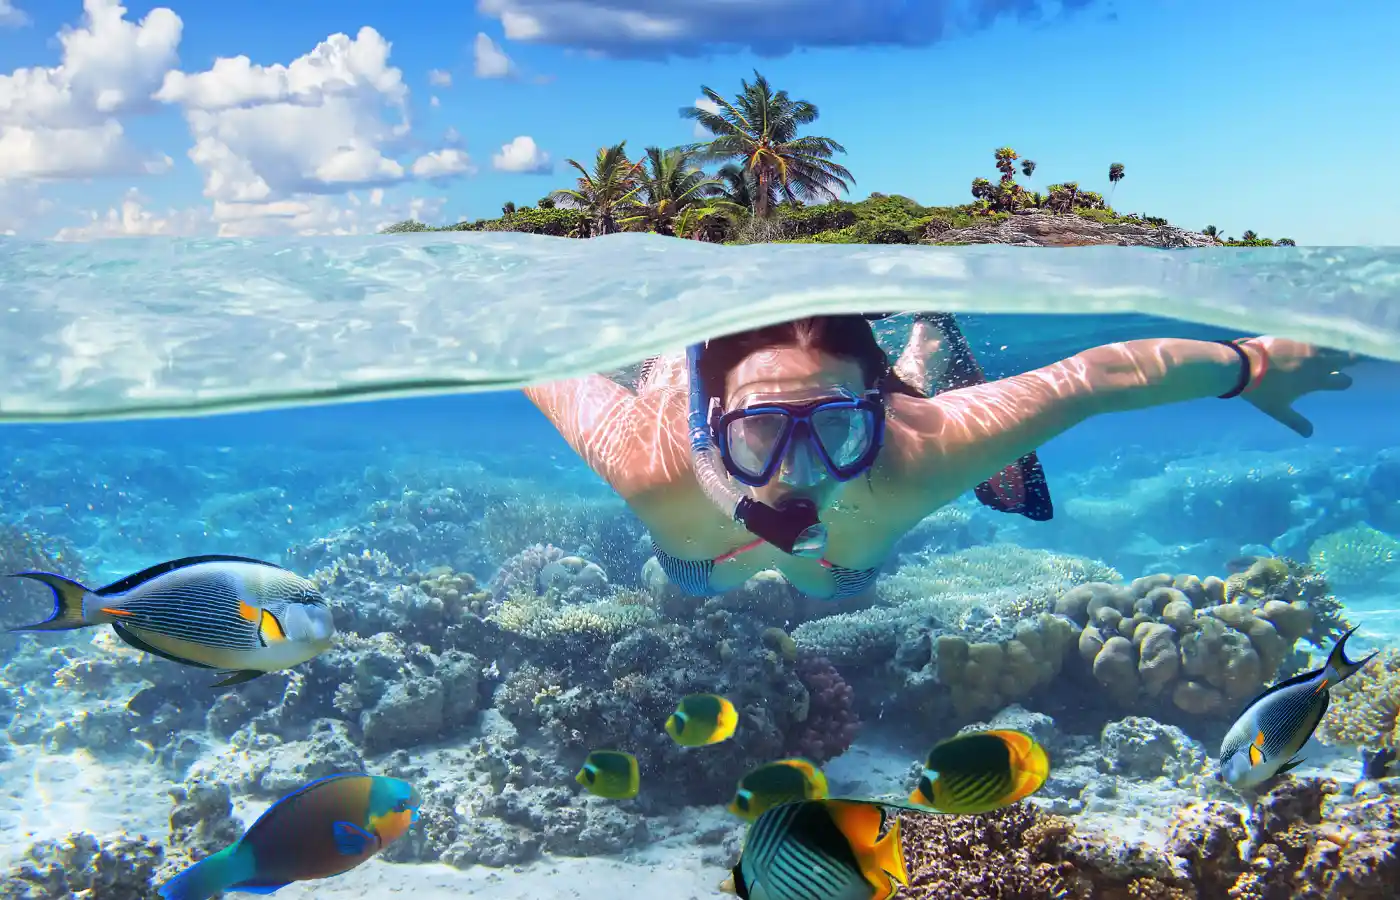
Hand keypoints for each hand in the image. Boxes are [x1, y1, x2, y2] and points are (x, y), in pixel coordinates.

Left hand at [1240, 337, 1358, 436]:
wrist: (1243, 365)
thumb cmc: (1261, 391)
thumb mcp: (1278, 410)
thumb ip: (1295, 421)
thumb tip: (1309, 434)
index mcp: (1314, 380)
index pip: (1342, 381)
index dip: (1344, 382)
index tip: (1343, 381)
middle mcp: (1315, 362)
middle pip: (1342, 359)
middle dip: (1349, 360)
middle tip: (1354, 359)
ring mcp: (1304, 347)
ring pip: (1328, 346)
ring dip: (1333, 349)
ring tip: (1335, 349)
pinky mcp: (1292, 337)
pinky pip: (1310, 337)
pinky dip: (1315, 340)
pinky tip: (1312, 339)